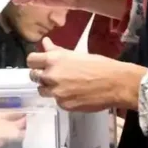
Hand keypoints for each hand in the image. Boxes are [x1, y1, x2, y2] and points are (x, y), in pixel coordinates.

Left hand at [27, 38, 145, 111]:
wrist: (116, 84)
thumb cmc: (99, 65)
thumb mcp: (76, 54)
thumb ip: (56, 51)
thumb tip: (44, 42)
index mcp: (54, 60)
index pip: (30, 60)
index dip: (35, 62)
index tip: (40, 63)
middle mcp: (51, 76)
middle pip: (33, 76)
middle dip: (41, 75)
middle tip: (54, 75)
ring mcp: (56, 92)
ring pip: (42, 90)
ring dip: (49, 88)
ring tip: (64, 85)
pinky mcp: (63, 105)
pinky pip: (56, 101)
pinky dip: (62, 98)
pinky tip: (75, 94)